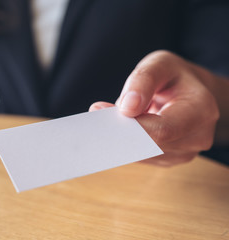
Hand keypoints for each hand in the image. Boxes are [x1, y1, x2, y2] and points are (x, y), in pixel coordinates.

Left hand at [89, 50, 219, 166]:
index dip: (130, 125)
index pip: (162, 129)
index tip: (99, 110)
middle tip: (93, 119)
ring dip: (119, 140)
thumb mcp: (160, 64)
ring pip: (142, 156)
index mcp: (201, 110)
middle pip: (150, 146)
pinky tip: (116, 131)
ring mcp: (184, 152)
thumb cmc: (174, 76)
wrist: (189, 92)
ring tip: (105, 120)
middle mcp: (197, 137)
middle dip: (119, 133)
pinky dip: (124, 145)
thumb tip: (127, 108)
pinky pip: (140, 158)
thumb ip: (144, 80)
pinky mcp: (169, 159)